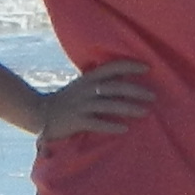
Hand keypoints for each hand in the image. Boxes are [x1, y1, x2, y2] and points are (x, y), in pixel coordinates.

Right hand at [29, 58, 155, 143]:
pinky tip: (125, 129)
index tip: (148, 68)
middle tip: (153, 96)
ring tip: (145, 112)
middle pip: (115, 87)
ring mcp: (81, 105)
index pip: (112, 67)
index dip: (129, 66)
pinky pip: (97, 123)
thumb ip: (102, 80)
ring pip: (109, 105)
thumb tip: (124, 75)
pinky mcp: (77, 121)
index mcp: (88, 79)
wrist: (41, 112)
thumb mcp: (83, 85)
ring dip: (128, 108)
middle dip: (135, 91)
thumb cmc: (68, 99)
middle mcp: (86, 89)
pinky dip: (111, 125)